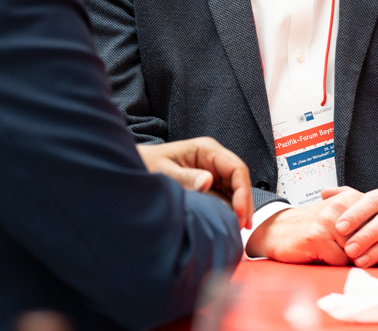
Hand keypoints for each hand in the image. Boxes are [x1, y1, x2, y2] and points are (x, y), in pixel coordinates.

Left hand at [136, 138, 252, 228]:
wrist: (134, 165)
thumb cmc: (147, 164)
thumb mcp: (164, 172)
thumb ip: (186, 178)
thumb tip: (208, 182)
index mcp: (206, 149)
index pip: (236, 169)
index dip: (242, 192)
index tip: (239, 213)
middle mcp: (213, 157)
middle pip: (239, 180)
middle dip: (243, 203)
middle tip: (242, 226)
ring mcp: (212, 169)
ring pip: (235, 188)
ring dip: (238, 206)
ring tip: (238, 228)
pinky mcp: (208, 180)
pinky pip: (225, 193)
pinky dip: (229, 207)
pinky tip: (229, 221)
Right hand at [244, 187, 364, 263]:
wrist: (279, 230)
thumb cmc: (313, 226)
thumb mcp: (339, 214)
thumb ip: (363, 219)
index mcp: (349, 198)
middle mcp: (339, 206)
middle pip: (369, 239)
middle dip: (365, 251)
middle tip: (355, 254)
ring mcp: (327, 221)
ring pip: (355, 250)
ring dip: (348, 258)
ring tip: (334, 251)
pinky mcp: (316, 237)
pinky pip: (339, 260)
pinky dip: (334, 262)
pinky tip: (322, 254)